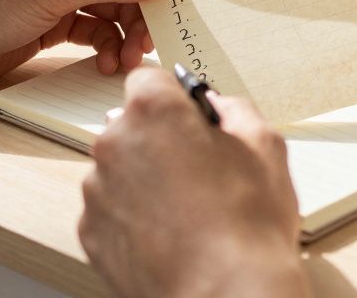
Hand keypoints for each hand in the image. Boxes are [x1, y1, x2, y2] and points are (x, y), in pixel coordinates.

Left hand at [79, 67, 308, 297]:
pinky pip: (110, 209)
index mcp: (153, 111)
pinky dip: (132, 217)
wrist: (224, 297)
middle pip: (131, 124)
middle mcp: (114, 143)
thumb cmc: (247, 228)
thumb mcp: (266, 147)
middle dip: (160, 139)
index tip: (190, 116)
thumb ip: (236, 110)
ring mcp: (97, 190)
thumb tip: (218, 106)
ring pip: (119, 168)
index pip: (149, 79)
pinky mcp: (90, 232)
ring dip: (144, 179)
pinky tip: (168, 234)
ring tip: (186, 211)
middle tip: (199, 170)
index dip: (174, 98)